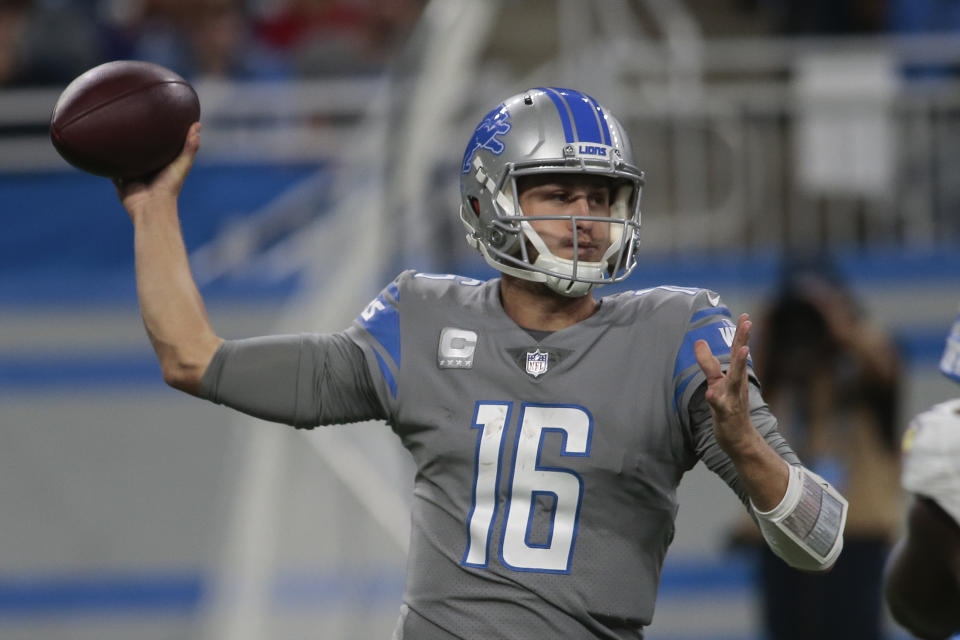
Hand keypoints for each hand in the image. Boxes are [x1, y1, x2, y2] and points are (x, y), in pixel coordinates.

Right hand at [113, 122, 200, 219]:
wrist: (151, 207)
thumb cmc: (169, 186)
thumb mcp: (182, 164)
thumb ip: (190, 147)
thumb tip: (198, 125)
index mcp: (161, 164)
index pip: (160, 146)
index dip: (158, 134)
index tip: (155, 116)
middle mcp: (147, 168)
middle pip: (140, 151)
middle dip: (136, 140)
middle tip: (129, 119)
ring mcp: (133, 175)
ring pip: (124, 159)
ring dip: (120, 150)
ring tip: (112, 132)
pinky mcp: (120, 181)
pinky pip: (111, 170)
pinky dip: (106, 163)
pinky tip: (99, 150)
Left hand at [694, 313, 753, 452]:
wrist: (740, 439)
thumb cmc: (729, 407)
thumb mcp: (717, 382)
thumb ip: (709, 363)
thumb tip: (699, 341)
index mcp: (735, 376)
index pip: (737, 350)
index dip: (741, 334)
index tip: (745, 316)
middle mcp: (736, 384)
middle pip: (740, 359)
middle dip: (743, 340)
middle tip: (748, 322)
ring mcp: (732, 398)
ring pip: (735, 379)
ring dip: (740, 364)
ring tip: (743, 350)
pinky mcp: (725, 413)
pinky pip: (720, 405)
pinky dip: (715, 398)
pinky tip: (710, 393)